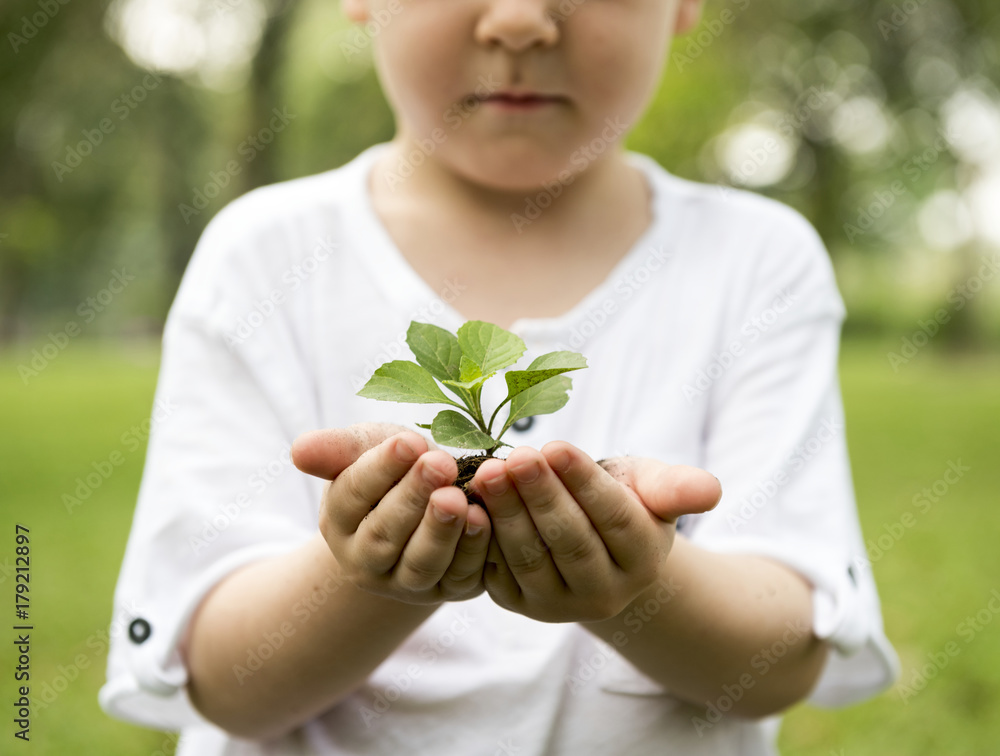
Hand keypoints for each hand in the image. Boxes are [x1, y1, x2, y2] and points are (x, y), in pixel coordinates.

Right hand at [291, 423, 491, 604]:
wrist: (434, 501)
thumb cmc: (398, 468)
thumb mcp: (369, 449)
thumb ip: (339, 449)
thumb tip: (299, 451)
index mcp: (339, 520)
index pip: (353, 494)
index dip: (381, 468)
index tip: (408, 441)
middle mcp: (366, 560)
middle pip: (385, 534)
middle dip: (413, 497)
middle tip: (439, 463)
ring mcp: (407, 582)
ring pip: (421, 564)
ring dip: (441, 531)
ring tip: (457, 497)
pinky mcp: (450, 589)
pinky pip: (460, 575)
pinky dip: (472, 549)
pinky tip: (483, 518)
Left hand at [470, 442, 719, 622]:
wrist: (592, 541)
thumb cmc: (624, 500)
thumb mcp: (652, 487)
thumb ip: (677, 487)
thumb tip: (710, 491)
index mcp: (644, 559)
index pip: (614, 519)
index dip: (584, 484)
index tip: (555, 447)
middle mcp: (606, 592)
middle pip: (570, 541)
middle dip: (540, 497)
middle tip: (514, 457)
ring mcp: (560, 605)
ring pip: (531, 559)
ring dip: (507, 514)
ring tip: (488, 473)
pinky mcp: (520, 604)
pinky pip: (498, 572)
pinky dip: (483, 537)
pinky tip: (470, 502)